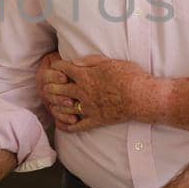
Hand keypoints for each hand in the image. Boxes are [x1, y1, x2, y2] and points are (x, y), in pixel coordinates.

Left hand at [40, 55, 154, 131]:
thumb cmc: (130, 76)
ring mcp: (88, 107)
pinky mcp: (95, 120)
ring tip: (51, 104)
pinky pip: (77, 126)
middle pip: (59, 89)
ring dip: (55, 105)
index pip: (63, 69)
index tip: (55, 67)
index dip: (56, 67)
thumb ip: (90, 61)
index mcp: (85, 75)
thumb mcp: (110, 62)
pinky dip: (67, 126)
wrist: (142, 97)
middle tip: (47, 87)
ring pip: (64, 107)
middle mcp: (83, 91)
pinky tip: (61, 125)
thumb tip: (75, 61)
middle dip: (50, 87)